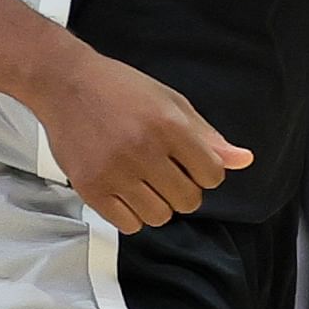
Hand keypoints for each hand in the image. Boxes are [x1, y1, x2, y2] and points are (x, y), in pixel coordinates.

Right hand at [31, 49, 249, 229]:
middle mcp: (143, 150)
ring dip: (159, 204)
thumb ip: (208, 136)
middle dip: (184, 190)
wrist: (65, 84)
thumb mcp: (172, 103)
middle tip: (167, 173)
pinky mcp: (90, 188)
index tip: (192, 165)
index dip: (207, 173)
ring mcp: (115, 172)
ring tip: (145, 182)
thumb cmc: (120, 89)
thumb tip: (243, 160)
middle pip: (188, 200)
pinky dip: (132, 215)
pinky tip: (126, 192)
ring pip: (160, 217)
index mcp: (169, 126)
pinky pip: (128, 224)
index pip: (213, 175)